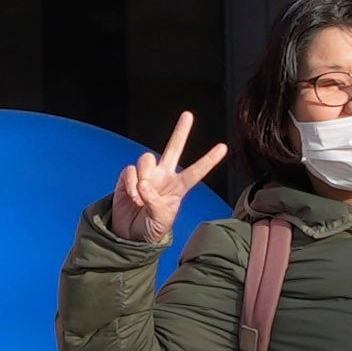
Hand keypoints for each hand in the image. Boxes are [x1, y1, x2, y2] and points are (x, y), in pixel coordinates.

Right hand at [108, 110, 228, 244]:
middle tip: (188, 115)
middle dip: (180, 132)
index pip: (195, 171)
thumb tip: (144, 184)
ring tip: (140, 197)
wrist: (129, 235)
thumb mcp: (161, 221)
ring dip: (143, 175)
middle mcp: (163, 176)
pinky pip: (129, 171)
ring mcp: (146, 175)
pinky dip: (130, 184)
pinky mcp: (128, 177)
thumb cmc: (151, 228)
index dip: (208, 160)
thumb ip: (155, 202)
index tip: (224, 147)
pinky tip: (131, 196)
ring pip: (146, 159)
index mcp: (178, 187)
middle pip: (172, 149)